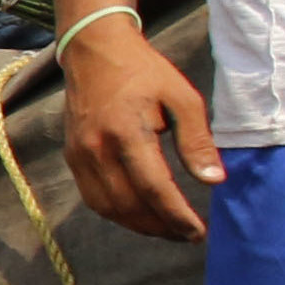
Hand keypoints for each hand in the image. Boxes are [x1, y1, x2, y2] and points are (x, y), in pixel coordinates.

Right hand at [61, 18, 223, 240]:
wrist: (94, 49)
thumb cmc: (144, 71)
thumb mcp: (182, 98)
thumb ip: (196, 141)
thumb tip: (213, 181)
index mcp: (127, 131)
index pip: (154, 188)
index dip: (177, 216)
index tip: (199, 232)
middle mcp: (97, 147)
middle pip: (129, 205)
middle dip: (161, 227)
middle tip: (187, 235)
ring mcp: (79, 154)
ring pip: (108, 208)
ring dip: (139, 226)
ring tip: (167, 229)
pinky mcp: (72, 156)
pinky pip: (94, 198)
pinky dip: (118, 214)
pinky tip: (140, 214)